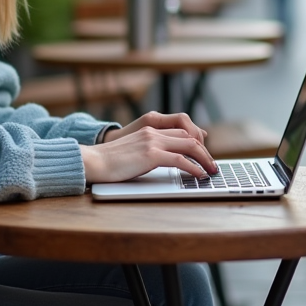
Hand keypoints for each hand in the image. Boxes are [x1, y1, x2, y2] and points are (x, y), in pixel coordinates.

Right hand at [81, 112, 216, 183]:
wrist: (93, 161)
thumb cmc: (109, 162)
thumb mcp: (133, 151)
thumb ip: (148, 151)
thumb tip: (162, 162)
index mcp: (149, 130)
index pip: (181, 132)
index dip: (196, 144)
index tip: (204, 156)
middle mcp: (153, 132)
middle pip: (189, 138)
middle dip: (204, 152)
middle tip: (213, 165)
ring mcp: (153, 142)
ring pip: (190, 147)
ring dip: (205, 160)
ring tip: (212, 171)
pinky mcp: (151, 155)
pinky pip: (180, 160)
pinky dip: (194, 168)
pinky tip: (199, 175)